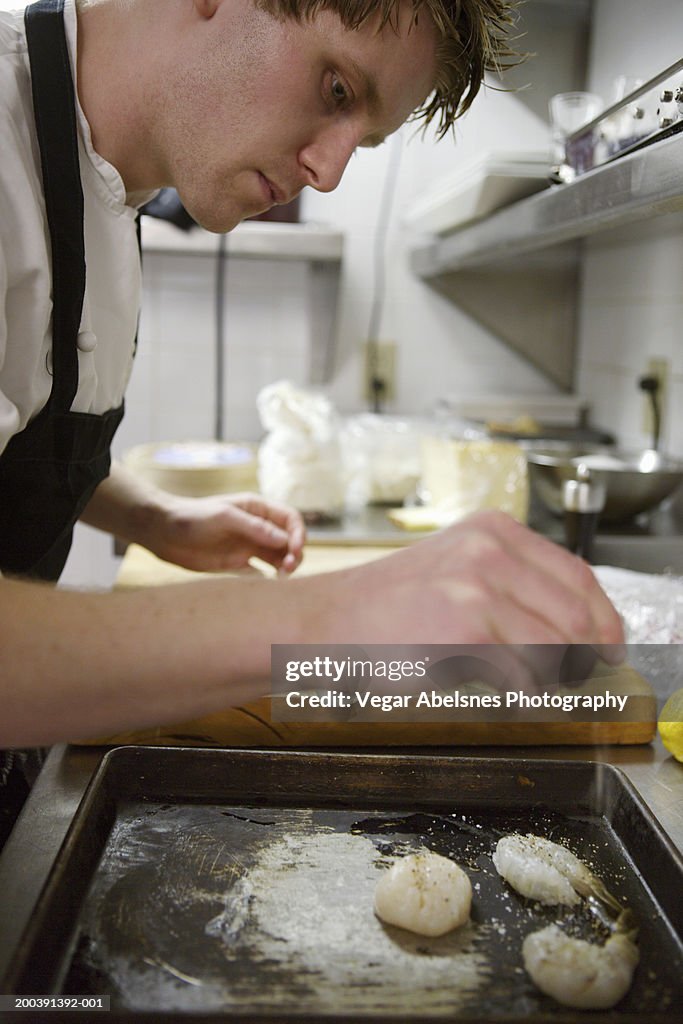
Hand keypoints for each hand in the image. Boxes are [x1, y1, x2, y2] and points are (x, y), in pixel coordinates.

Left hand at [148, 491, 305, 573]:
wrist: (162, 533)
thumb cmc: (191, 517)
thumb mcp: (224, 517)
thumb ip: (254, 528)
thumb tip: (285, 540)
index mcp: (257, 508)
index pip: (290, 519)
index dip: (298, 534)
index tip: (294, 550)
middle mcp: (257, 527)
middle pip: (289, 539)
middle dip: (294, 552)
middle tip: (288, 568)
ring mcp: (249, 545)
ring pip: (279, 556)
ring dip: (286, 566)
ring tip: (282, 576)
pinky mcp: (238, 563)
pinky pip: (263, 570)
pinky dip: (271, 577)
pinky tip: (269, 583)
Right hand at [305, 510, 624, 690]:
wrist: (325, 623)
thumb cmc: (383, 605)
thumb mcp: (453, 567)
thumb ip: (510, 582)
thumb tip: (570, 625)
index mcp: (492, 530)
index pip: (578, 575)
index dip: (604, 618)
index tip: (610, 645)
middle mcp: (490, 551)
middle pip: (577, 614)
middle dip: (585, 656)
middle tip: (574, 679)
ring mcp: (479, 588)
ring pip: (557, 648)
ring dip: (551, 678)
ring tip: (525, 684)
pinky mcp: (466, 630)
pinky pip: (524, 676)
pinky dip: (523, 694)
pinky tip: (501, 691)